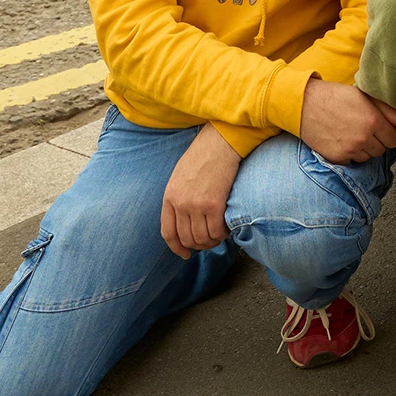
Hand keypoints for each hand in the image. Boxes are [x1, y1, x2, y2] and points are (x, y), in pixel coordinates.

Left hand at [160, 122, 241, 259]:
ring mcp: (196, 205)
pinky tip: (227, 228)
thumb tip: (185, 220)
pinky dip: (223, 234)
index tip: (185, 254)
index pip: (168, 232)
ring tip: (220, 234)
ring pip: (203, 238)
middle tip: (210, 241)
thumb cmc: (203, 155)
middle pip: (187, 238)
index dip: (177, 248)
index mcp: (169, 196)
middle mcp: (180, 203)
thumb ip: (179, 197)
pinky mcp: (214, 204)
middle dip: (199, 245)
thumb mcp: (181, 176)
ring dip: (213, 241)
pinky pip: (217, 231)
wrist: (220, 141)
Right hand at [300, 77, 395, 163]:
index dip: (389, 133)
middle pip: (382, 150)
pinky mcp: (337, 158)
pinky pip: (352, 161)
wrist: (305, 105)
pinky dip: (350, 154)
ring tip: (352, 133)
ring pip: (368, 157)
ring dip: (364, 148)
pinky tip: (343, 140)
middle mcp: (363, 138)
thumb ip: (387, 109)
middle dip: (377, 141)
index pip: (394, 139)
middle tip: (366, 129)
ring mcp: (350, 150)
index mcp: (373, 121)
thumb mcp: (363, 96)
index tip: (382, 129)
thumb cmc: (334, 97)